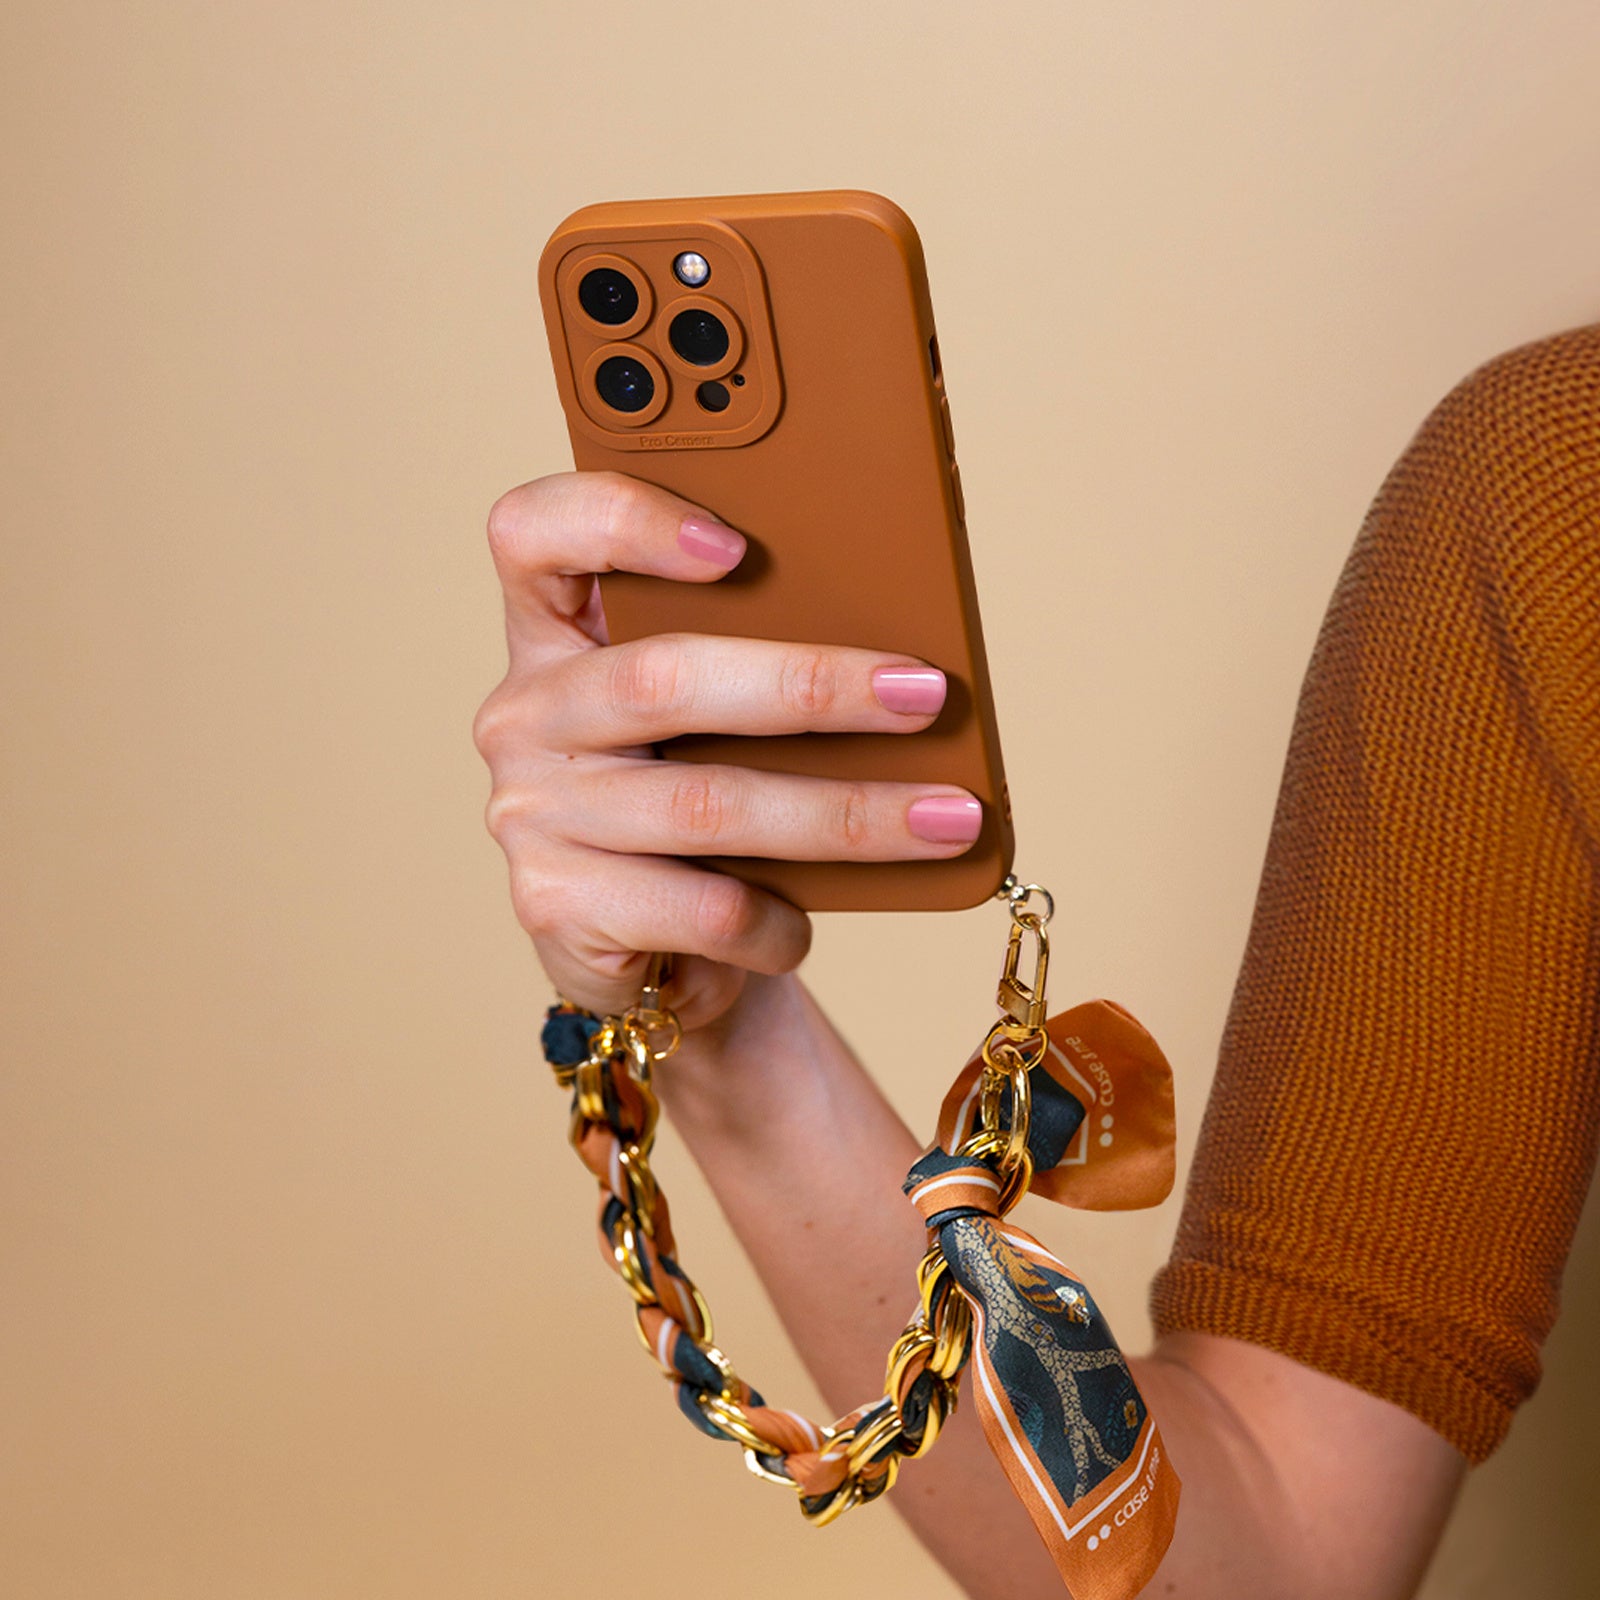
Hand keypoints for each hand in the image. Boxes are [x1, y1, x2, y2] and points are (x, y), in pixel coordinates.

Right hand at [472, 470, 982, 1031]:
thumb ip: (757, 663)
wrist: (660, 959)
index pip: (535, 534)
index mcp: (556, 635)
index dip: (623, 520)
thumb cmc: (704, 811)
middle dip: (809, 684)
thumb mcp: (716, 725)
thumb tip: (902, 657)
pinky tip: (808, 923)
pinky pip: (703, 906)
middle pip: (661, 677)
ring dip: (843, 814)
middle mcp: (526, 715)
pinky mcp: (556, 908)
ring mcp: (531, 815)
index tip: (737, 543)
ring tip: (947, 817)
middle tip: (925, 693)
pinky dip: (777, 919)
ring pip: (705, 804)